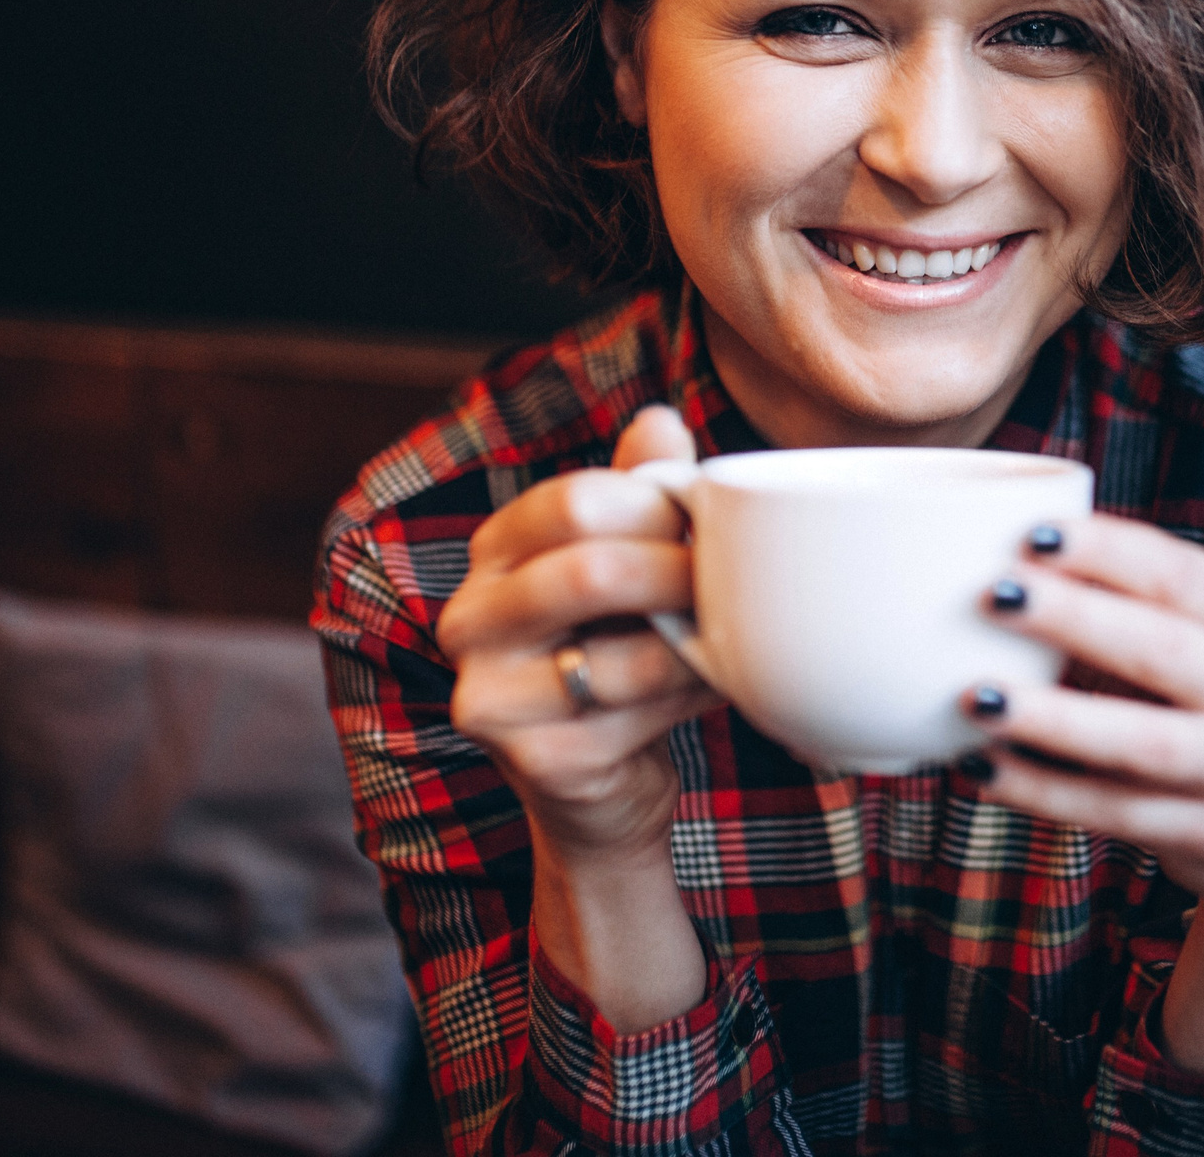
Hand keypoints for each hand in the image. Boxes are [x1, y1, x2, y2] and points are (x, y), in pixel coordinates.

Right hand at [436, 405, 720, 863]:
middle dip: (681, 572)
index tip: (706, 520)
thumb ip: (636, 491)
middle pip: (590, 572)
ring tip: (733, 634)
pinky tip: (716, 683)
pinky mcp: (536, 761)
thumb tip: (659, 419)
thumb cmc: (619, 650)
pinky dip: (693, 694)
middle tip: (730, 579)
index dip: (656, 506)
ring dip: (699, 644)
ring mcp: (491, 696)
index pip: (573, 502)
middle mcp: (470, 620)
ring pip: (624, 654)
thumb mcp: (624, 560)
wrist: (600, 784)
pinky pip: (640, 714)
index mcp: (493, 552)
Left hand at [965, 514, 1203, 1079]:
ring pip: (1144, 743)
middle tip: (994, 594)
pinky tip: (983, 768)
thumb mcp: (1203, 645)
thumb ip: (1123, 607)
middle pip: (1163, 649)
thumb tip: (995, 560)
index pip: (1179, 575)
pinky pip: (1116, 812)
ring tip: (978, 699)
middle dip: (1077, 618)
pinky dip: (1044, 792)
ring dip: (1055, 720)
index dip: (1109, 551)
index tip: (1035, 534)